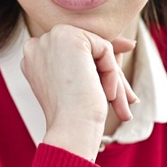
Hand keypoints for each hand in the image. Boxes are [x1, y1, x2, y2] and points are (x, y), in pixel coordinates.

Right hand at [21, 25, 137, 160]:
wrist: (72, 129)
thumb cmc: (77, 116)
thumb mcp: (87, 83)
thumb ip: (101, 60)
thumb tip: (130, 43)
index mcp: (34, 59)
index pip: (74, 55)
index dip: (98, 68)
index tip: (116, 87)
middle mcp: (36, 45)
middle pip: (87, 50)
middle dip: (111, 73)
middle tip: (132, 100)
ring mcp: (50, 39)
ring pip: (97, 49)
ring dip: (114, 77)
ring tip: (125, 105)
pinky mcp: (68, 37)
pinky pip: (105, 49)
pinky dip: (112, 73)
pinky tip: (108, 95)